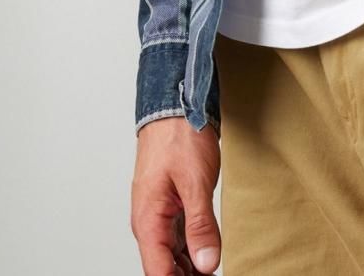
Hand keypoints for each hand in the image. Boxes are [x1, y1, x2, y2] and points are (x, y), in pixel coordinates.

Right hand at [131, 115, 221, 274]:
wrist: (176, 105)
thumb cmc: (178, 136)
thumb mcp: (195, 181)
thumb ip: (200, 225)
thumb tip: (207, 263)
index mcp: (148, 221)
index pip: (158, 272)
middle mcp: (150, 222)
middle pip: (164, 267)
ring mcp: (159, 214)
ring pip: (172, 255)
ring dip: (190, 267)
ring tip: (215, 272)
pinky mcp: (171, 205)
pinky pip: (178, 238)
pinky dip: (192, 250)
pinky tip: (208, 256)